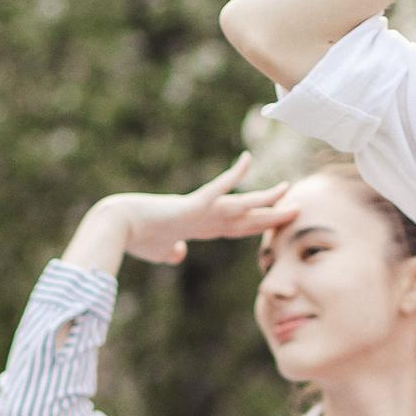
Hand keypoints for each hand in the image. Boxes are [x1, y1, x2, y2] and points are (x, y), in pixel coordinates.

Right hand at [67, 159, 290, 273]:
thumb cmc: (134, 238)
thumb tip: (179, 254)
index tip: (277, 224)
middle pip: (248, 217)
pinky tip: (247, 160)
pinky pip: (217, 187)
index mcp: (200, 228)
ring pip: (243, 205)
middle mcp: (205, 217)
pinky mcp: (192, 204)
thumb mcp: (159, 251)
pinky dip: (232, 175)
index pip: (237, 228)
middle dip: (274, 214)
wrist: (117, 225)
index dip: (259, 227)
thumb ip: (172, 252)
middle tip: (299, 207)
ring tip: (289, 191)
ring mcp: (201, 209)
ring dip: (266, 200)